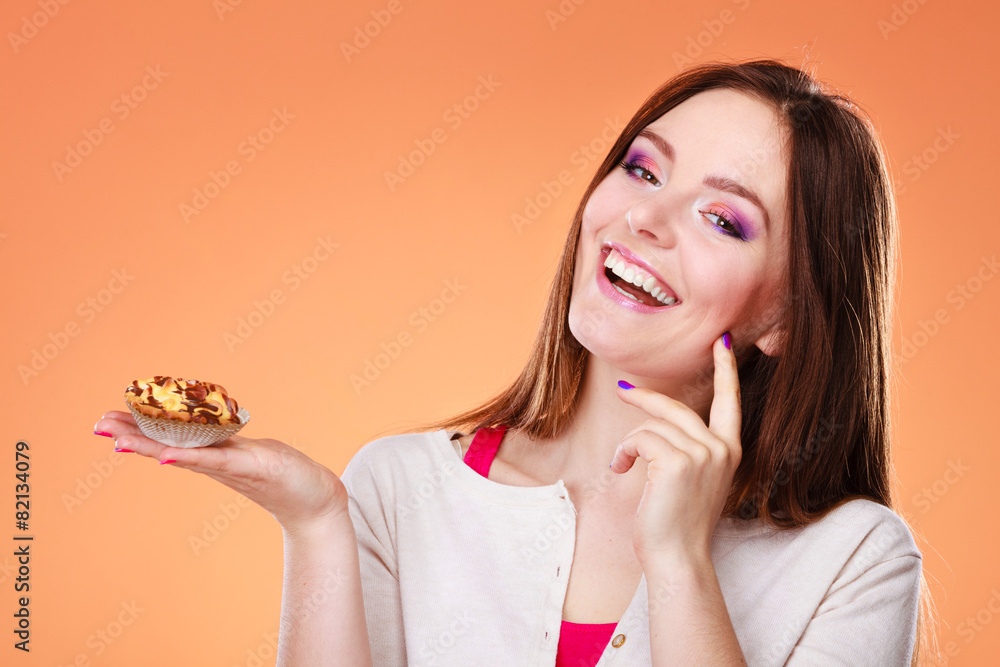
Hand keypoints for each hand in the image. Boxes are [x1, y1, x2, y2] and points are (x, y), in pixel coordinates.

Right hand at [94, 411, 349, 533]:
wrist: (318, 503)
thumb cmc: (286, 475)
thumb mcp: (251, 453)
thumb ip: (227, 444)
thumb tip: (207, 432)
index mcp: (215, 454)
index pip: (170, 439)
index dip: (138, 431)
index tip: (104, 422)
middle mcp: (217, 462)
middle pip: (168, 446)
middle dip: (133, 436)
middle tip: (97, 426)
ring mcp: (233, 466)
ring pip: (185, 454)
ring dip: (152, 446)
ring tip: (118, 439)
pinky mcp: (255, 467)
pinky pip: (218, 461)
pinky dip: (193, 457)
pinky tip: (169, 455)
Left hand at [609, 333, 741, 566]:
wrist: (677, 557)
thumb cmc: (677, 523)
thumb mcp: (692, 479)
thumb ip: (688, 448)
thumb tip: (659, 421)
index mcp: (729, 450)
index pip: (730, 401)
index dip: (725, 370)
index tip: (722, 342)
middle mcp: (721, 448)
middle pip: (675, 406)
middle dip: (644, 397)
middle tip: (622, 391)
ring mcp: (702, 453)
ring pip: (653, 425)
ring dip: (630, 443)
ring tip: (623, 465)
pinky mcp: (677, 461)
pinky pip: (640, 437)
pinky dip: (624, 451)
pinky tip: (621, 469)